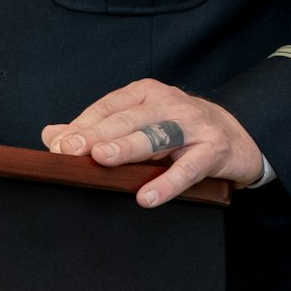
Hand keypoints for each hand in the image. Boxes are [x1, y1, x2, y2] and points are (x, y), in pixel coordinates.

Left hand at [42, 78, 262, 208]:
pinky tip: (147, 197)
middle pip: (127, 119)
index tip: (60, 144)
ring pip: (155, 136)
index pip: (108, 106)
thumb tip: (52, 137)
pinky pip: (188, 168)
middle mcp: (168, 103)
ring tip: (101, 160)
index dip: (83, 125)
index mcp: (145, 94)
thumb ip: (97, 130)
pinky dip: (167, 182)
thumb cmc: (179, 131)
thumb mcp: (139, 125)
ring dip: (127, 147)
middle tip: (70, 150)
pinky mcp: (213, 150)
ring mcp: (192, 125)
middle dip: (97, 135)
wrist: (238, 135)